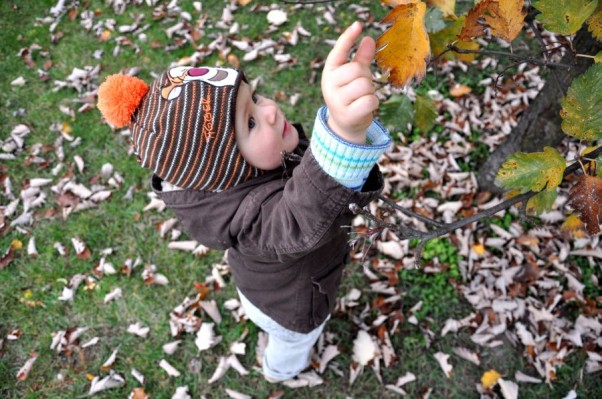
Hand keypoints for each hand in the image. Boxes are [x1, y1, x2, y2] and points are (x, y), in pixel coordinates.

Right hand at [322, 21, 377, 143]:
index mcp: (330, 72)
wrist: (345, 124)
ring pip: (364, 85)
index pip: (338, 51)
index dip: (348, 37)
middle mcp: (329, 85)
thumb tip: (368, 39)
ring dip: (370, 91)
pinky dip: (373, 102)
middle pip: (357, 69)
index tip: (358, 25)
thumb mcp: (355, 75)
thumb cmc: (351, 95)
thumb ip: (361, 58)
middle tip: (362, 87)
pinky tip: (366, 106)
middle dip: (365, 77)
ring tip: (363, 97)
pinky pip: (370, 101)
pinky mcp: (348, 114)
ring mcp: (337, 101)